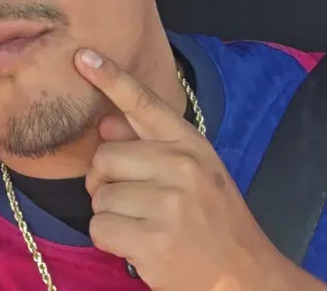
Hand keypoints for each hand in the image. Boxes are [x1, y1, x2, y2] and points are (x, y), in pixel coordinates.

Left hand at [74, 48, 326, 290]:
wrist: (244, 277)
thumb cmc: (215, 224)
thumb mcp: (196, 175)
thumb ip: (152, 147)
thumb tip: (107, 123)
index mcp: (192, 145)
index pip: (145, 103)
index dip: (111, 78)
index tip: (83, 57)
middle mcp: (182, 167)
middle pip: (105, 156)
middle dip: (105, 182)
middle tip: (130, 202)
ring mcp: (168, 204)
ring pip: (100, 195)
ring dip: (110, 215)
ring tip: (142, 226)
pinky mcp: (153, 239)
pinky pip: (99, 227)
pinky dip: (109, 241)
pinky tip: (136, 246)